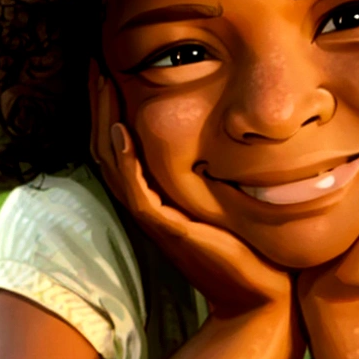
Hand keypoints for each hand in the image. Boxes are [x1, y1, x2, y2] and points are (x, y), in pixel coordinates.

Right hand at [88, 62, 293, 317]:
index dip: (109, 106)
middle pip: (108, 147)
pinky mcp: (171, 232)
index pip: (121, 143)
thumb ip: (223, 165)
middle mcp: (151, 204)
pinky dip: (127, 162)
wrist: (265, 296)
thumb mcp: (230, 194)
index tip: (108, 65)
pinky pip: (139, 192)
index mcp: (159, 194)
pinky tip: (121, 130)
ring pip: (116, 164)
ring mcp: (158, 219)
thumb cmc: (254, 245)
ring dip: (105, 120)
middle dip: (99, 103)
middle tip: (93, 62)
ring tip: (101, 81)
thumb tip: (239, 123)